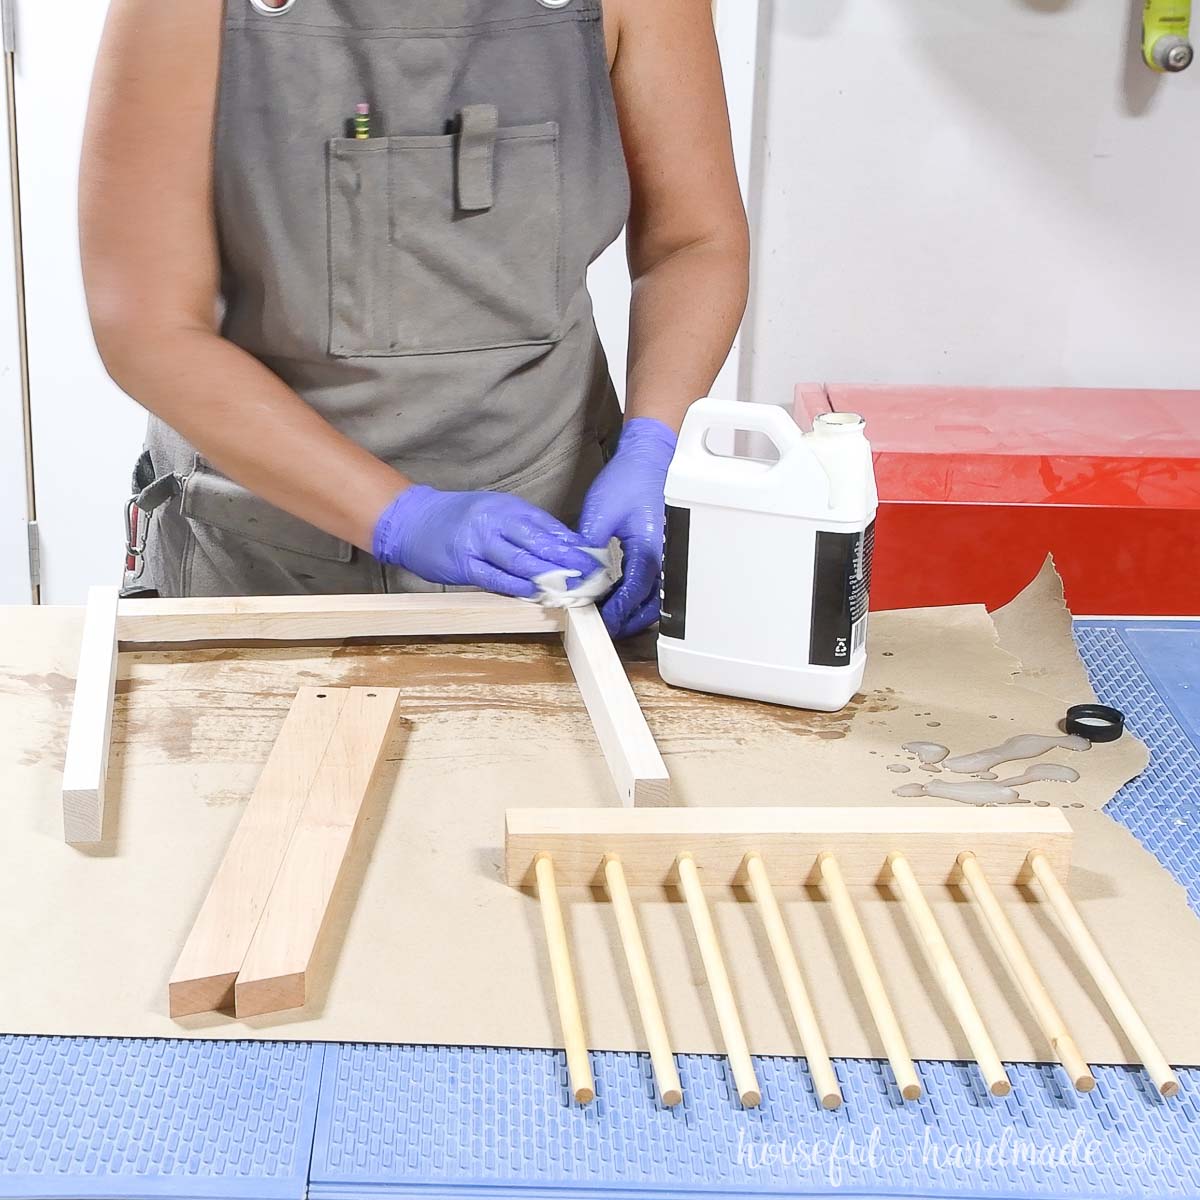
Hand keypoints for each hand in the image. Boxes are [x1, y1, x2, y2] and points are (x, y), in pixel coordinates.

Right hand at [373, 486, 602, 598]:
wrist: (412, 521)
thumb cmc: (458, 517)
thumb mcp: (494, 510)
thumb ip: (524, 526)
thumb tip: (562, 545)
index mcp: (507, 507)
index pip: (548, 526)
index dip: (573, 544)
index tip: (595, 558)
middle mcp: (495, 521)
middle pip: (540, 543)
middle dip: (569, 561)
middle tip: (592, 576)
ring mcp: (479, 543)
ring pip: (522, 562)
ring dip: (549, 577)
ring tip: (573, 588)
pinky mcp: (465, 565)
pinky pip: (497, 579)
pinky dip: (519, 587)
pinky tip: (538, 594)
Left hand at [578, 417, 676, 637]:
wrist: (647, 460)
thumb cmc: (628, 481)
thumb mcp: (599, 513)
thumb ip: (588, 549)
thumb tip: (576, 576)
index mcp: (647, 551)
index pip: (631, 594)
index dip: (614, 612)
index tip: (597, 621)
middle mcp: (659, 558)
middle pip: (648, 605)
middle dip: (627, 620)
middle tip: (601, 626)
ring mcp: (662, 556)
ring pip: (652, 599)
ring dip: (632, 611)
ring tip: (607, 614)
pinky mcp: (657, 552)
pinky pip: (650, 585)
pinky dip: (636, 597)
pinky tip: (616, 595)